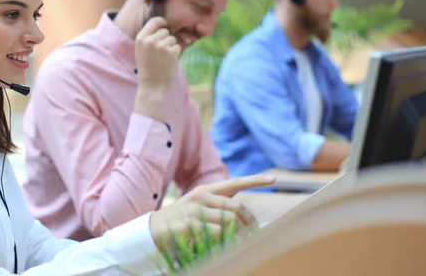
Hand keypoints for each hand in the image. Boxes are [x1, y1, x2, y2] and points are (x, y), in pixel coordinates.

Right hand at [135, 16, 180, 92]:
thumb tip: (161, 26)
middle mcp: (150, 40)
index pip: (154, 21)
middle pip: (165, 31)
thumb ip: (147, 38)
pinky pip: (178, 47)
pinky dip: (176, 54)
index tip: (165, 25)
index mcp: (140, 39)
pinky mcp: (172, 52)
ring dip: (171, 47)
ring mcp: (161, 45)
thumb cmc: (147, 69)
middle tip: (160, 53)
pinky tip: (168, 63)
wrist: (152, 86)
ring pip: (172, 39)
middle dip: (166, 39)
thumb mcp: (141, 51)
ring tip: (163, 59)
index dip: (162, 22)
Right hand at [148, 175, 274, 247]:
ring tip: (241, 243)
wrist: (152, 230)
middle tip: (255, 234)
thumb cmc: (180, 221)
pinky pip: (217, 234)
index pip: (234, 183)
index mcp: (205, 190)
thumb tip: (242, 213)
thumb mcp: (198, 207)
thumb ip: (218, 205)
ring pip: (230, 221)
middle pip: (237, 207)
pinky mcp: (190, 225)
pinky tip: (225, 247)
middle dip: (250, 222)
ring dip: (239, 235)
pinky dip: (226, 242)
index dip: (254, 180)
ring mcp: (195, 211)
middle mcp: (201, 197)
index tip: (273, 179)